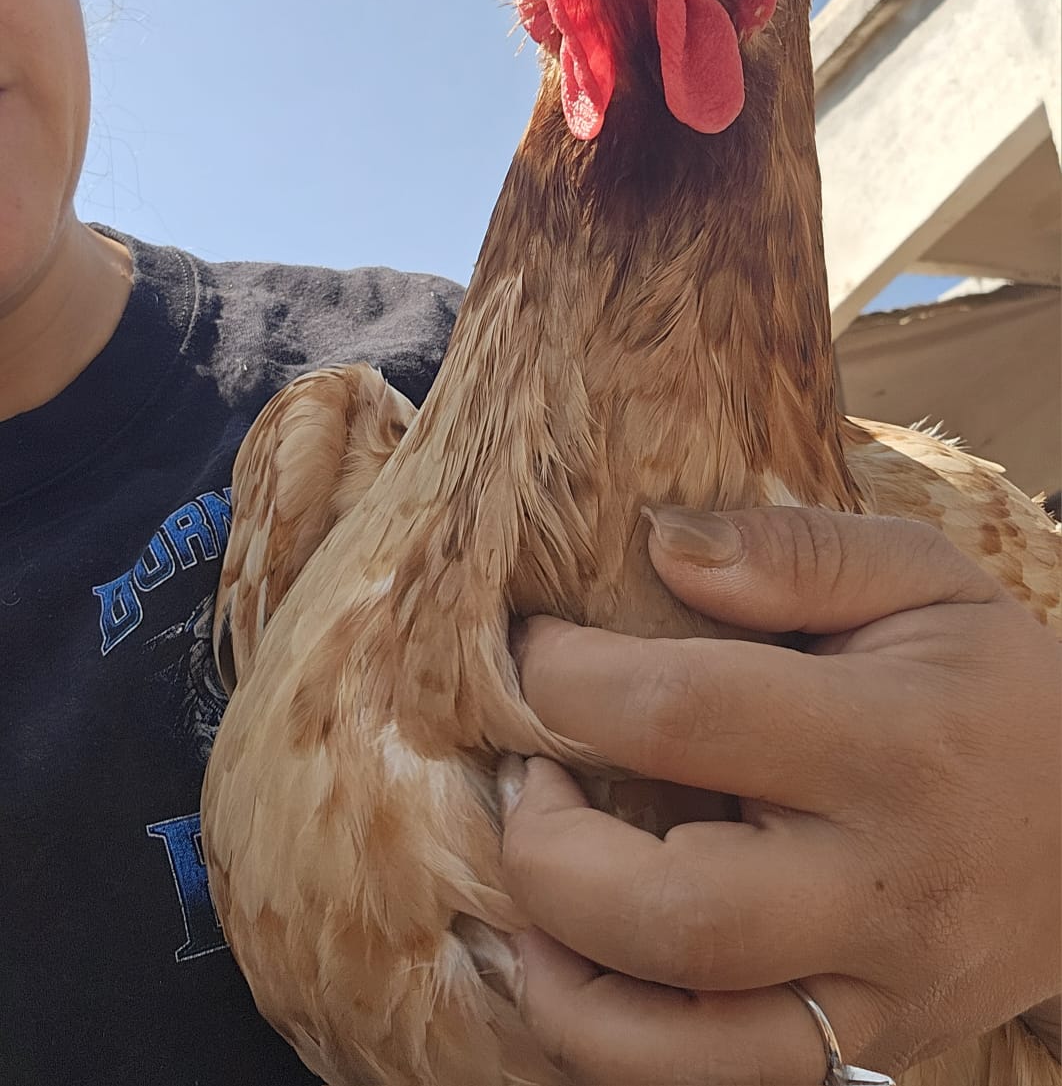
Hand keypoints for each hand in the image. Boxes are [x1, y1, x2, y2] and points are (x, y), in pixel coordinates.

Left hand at [500, 507, 1061, 1084]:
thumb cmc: (991, 690)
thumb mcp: (925, 579)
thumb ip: (795, 549)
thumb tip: (658, 542)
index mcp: (891, 743)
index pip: (684, 715)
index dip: (567, 677)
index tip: (536, 646)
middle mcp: (879, 888)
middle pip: (672, 912)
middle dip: (546, 848)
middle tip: (529, 778)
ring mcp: (870, 996)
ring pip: (675, 1051)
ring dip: (560, 973)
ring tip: (543, 878)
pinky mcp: (856, 1055)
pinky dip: (610, 1042)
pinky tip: (581, 957)